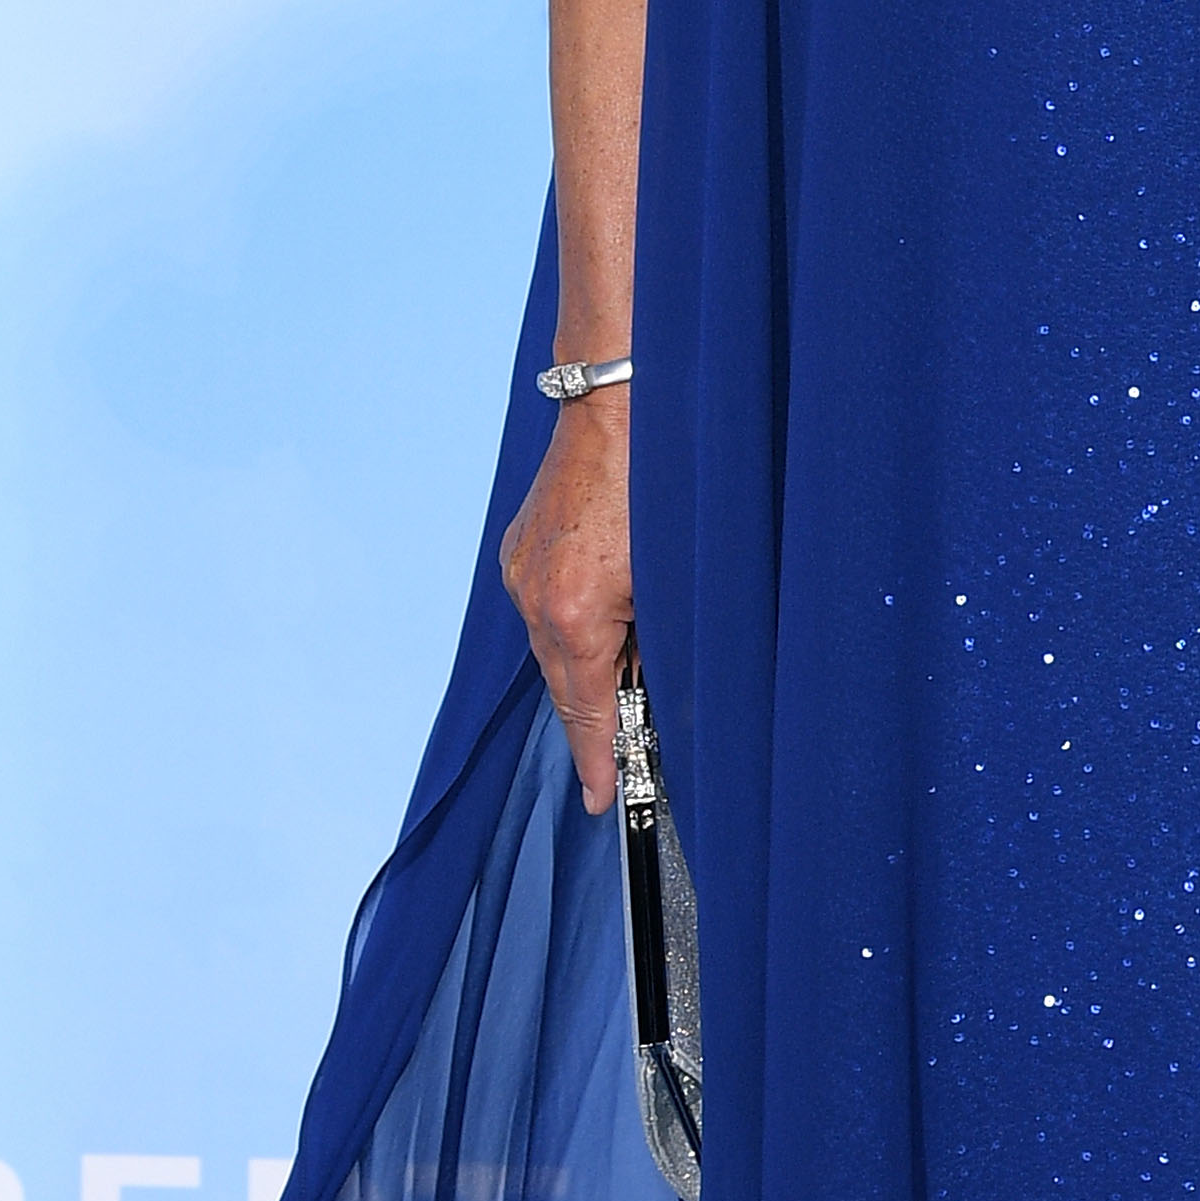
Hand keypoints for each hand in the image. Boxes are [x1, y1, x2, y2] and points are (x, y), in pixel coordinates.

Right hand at [502, 392, 634, 813]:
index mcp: (575, 614)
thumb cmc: (664, 481)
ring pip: (557, 645)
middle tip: (618, 762)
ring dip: (591, 666)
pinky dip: (577, 626)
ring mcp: (521, 569)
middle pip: (565, 684)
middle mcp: (535, 596)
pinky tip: (610, 622)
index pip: (586, 710)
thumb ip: (663, 636)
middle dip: (594, 722)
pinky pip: (548, 607)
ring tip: (629, 681)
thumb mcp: (678, 575)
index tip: (602, 799)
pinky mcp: (523, 548)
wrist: (620, 401)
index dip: (598, 760)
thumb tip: (657, 681)